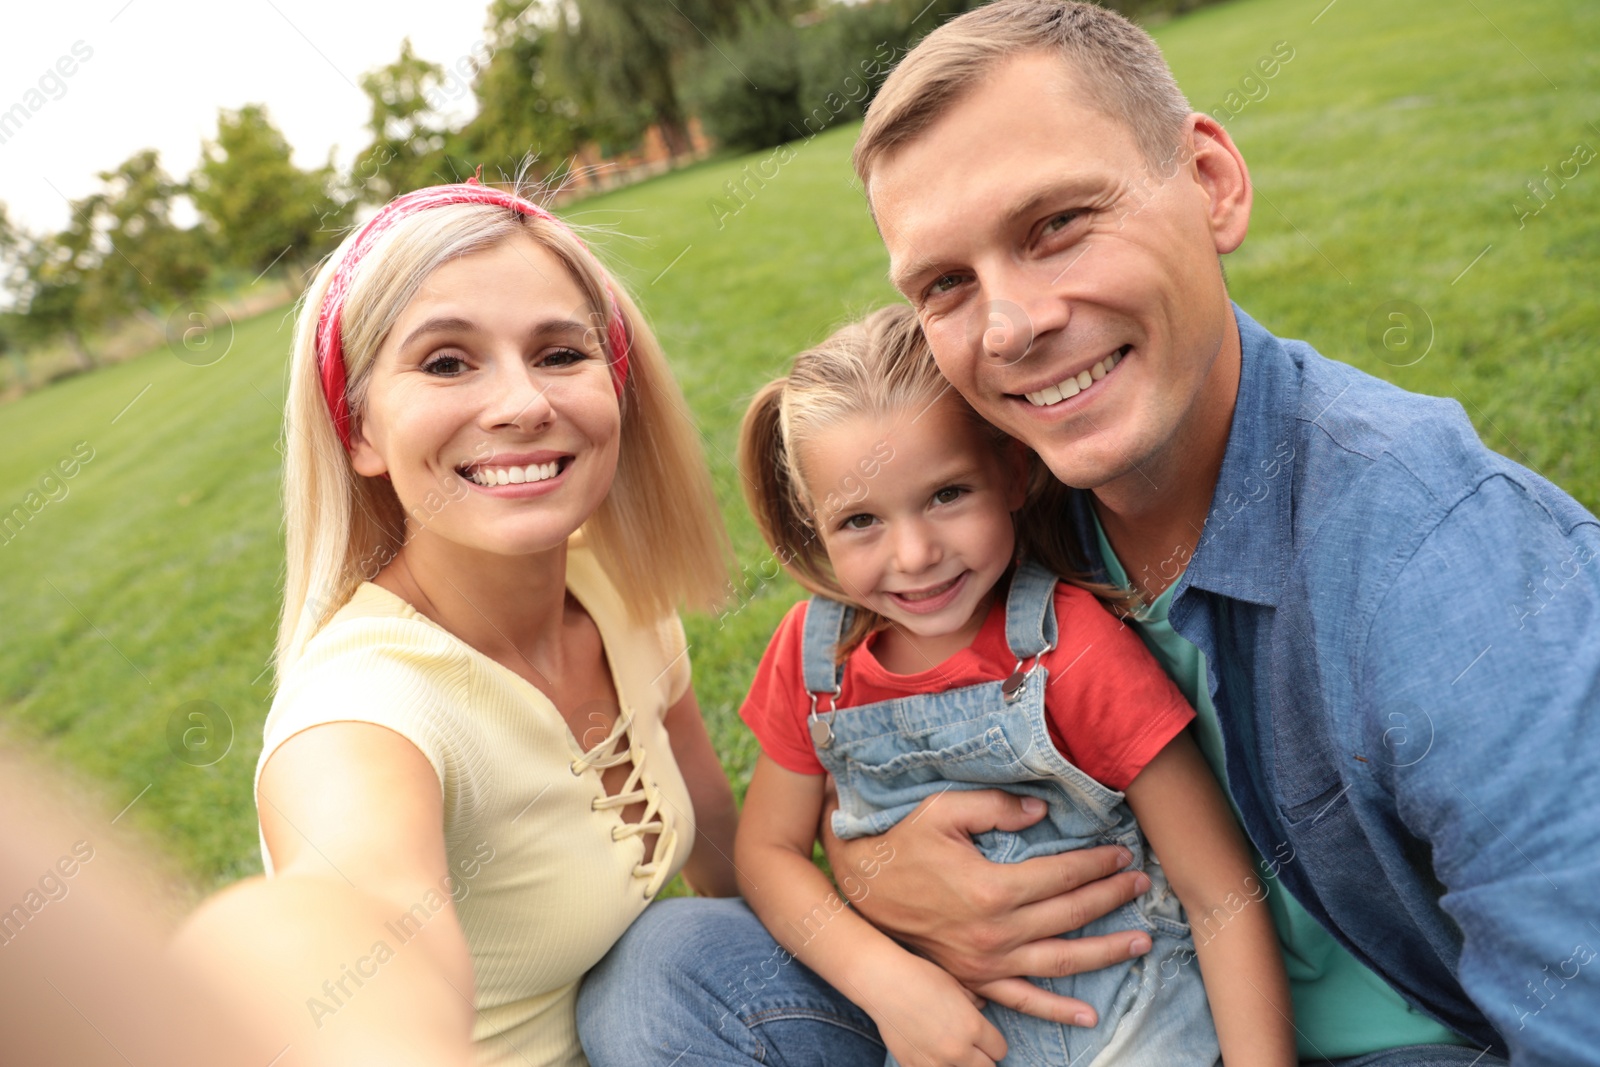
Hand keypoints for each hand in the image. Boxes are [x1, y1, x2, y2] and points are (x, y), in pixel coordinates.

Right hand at [822, 785, 1152, 1023]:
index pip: (1061, 875)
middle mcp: (995, 932)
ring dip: (1104, 952)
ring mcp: (985, 962)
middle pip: (1069, 915)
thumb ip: (995, 807)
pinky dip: (1055, 1010)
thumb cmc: (899, 843)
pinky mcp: (973, 980)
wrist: (857, 888)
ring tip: (1140, 942)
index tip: (1121, 854)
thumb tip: (1041, 812)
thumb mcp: (941, 811)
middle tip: (1142, 885)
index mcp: (991, 888)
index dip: (1096, 864)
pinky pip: (1021, 1001)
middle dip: (1111, 898)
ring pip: (1059, 960)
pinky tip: (1088, 1014)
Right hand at [854, 950, 1006, 1066]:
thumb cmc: (920, 976)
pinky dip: (935, 1066)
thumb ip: (975, 1001)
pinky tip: (930, 1053)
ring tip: (950, 1050)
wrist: (883, 982)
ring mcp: (934, 1062)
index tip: (986, 1038)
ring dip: (960, 1065)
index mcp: (973, 1027)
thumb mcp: (955, 984)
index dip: (993, 1043)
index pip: (999, 1050)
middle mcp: (958, 1050)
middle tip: (970, 1046)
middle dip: (981, 1057)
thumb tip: (981, 1008)